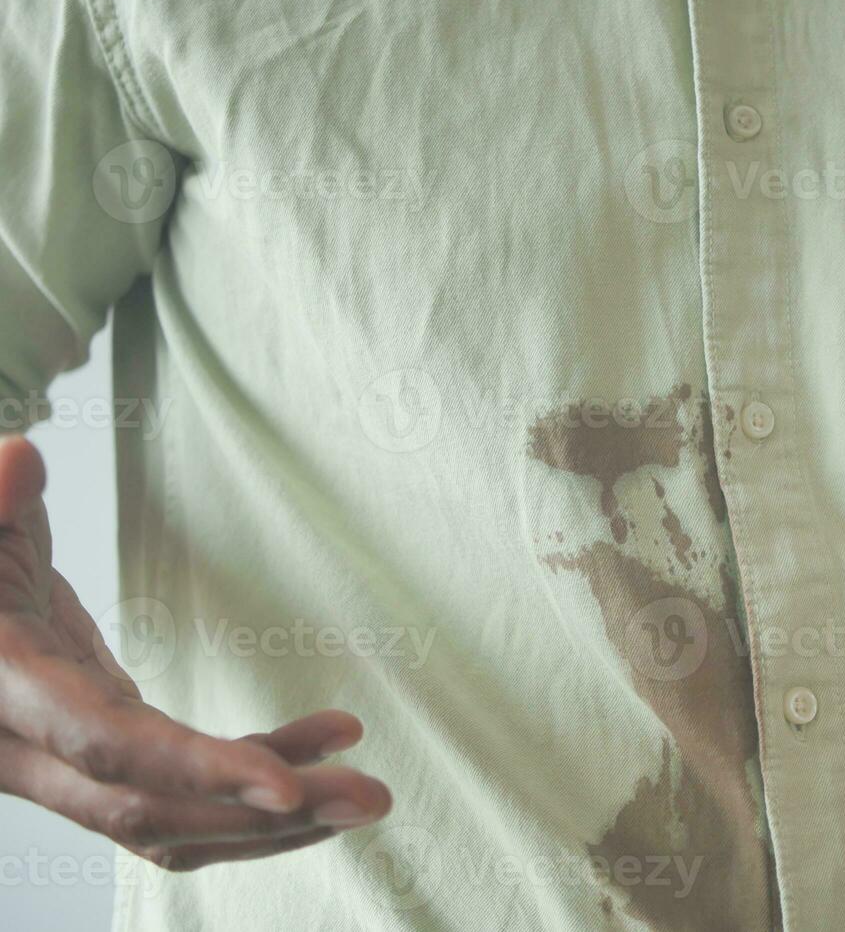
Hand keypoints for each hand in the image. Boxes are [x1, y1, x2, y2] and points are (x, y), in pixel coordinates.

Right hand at [0, 435, 391, 868]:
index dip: (199, 772)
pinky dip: (255, 780)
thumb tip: (20, 460)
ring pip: (178, 820)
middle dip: (270, 812)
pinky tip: (322, 747)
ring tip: (364, 791)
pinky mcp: (106, 758)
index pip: (110, 748)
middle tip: (372, 795)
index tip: (289, 788)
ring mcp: (70, 766)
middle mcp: (33, 752)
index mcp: (8, 692)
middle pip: (161, 806)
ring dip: (278, 817)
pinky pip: (184, 793)